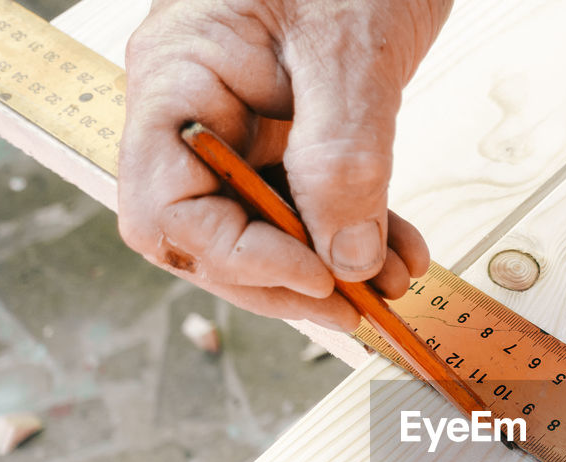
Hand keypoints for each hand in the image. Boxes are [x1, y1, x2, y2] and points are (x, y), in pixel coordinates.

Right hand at [119, 0, 450, 330]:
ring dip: (331, 270)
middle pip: (212, 237)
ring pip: (267, 231)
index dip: (235, 259)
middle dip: (286, 281)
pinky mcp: (293, 134)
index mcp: (179, 84)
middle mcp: (199, 114)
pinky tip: (397, 252)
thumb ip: (342, 158)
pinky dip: (355, 236)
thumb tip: (342, 258)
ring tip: (389, 284)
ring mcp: (245, 128)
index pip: (167, 211)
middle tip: (354, 306)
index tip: (313, 278)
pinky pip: (311, 205)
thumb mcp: (349, 52)